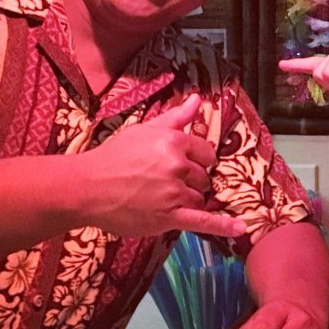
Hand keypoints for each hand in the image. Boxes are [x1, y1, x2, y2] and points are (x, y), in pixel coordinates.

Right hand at [79, 94, 245, 239]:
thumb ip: (176, 117)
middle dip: (192, 180)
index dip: (198, 159)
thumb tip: (199, 99)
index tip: (186, 164)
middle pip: (204, 177)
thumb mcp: (144, 130)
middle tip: (166, 182)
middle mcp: (177, 166)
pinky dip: (223, 226)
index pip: (206, 152)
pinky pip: (202, 222)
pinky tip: (240, 229)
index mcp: (173, 142)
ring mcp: (174, 193)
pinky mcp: (168, 217)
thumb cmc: (114, 156)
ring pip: (199, 198)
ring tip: (164, 198)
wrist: (87, 188)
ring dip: (190, 199)